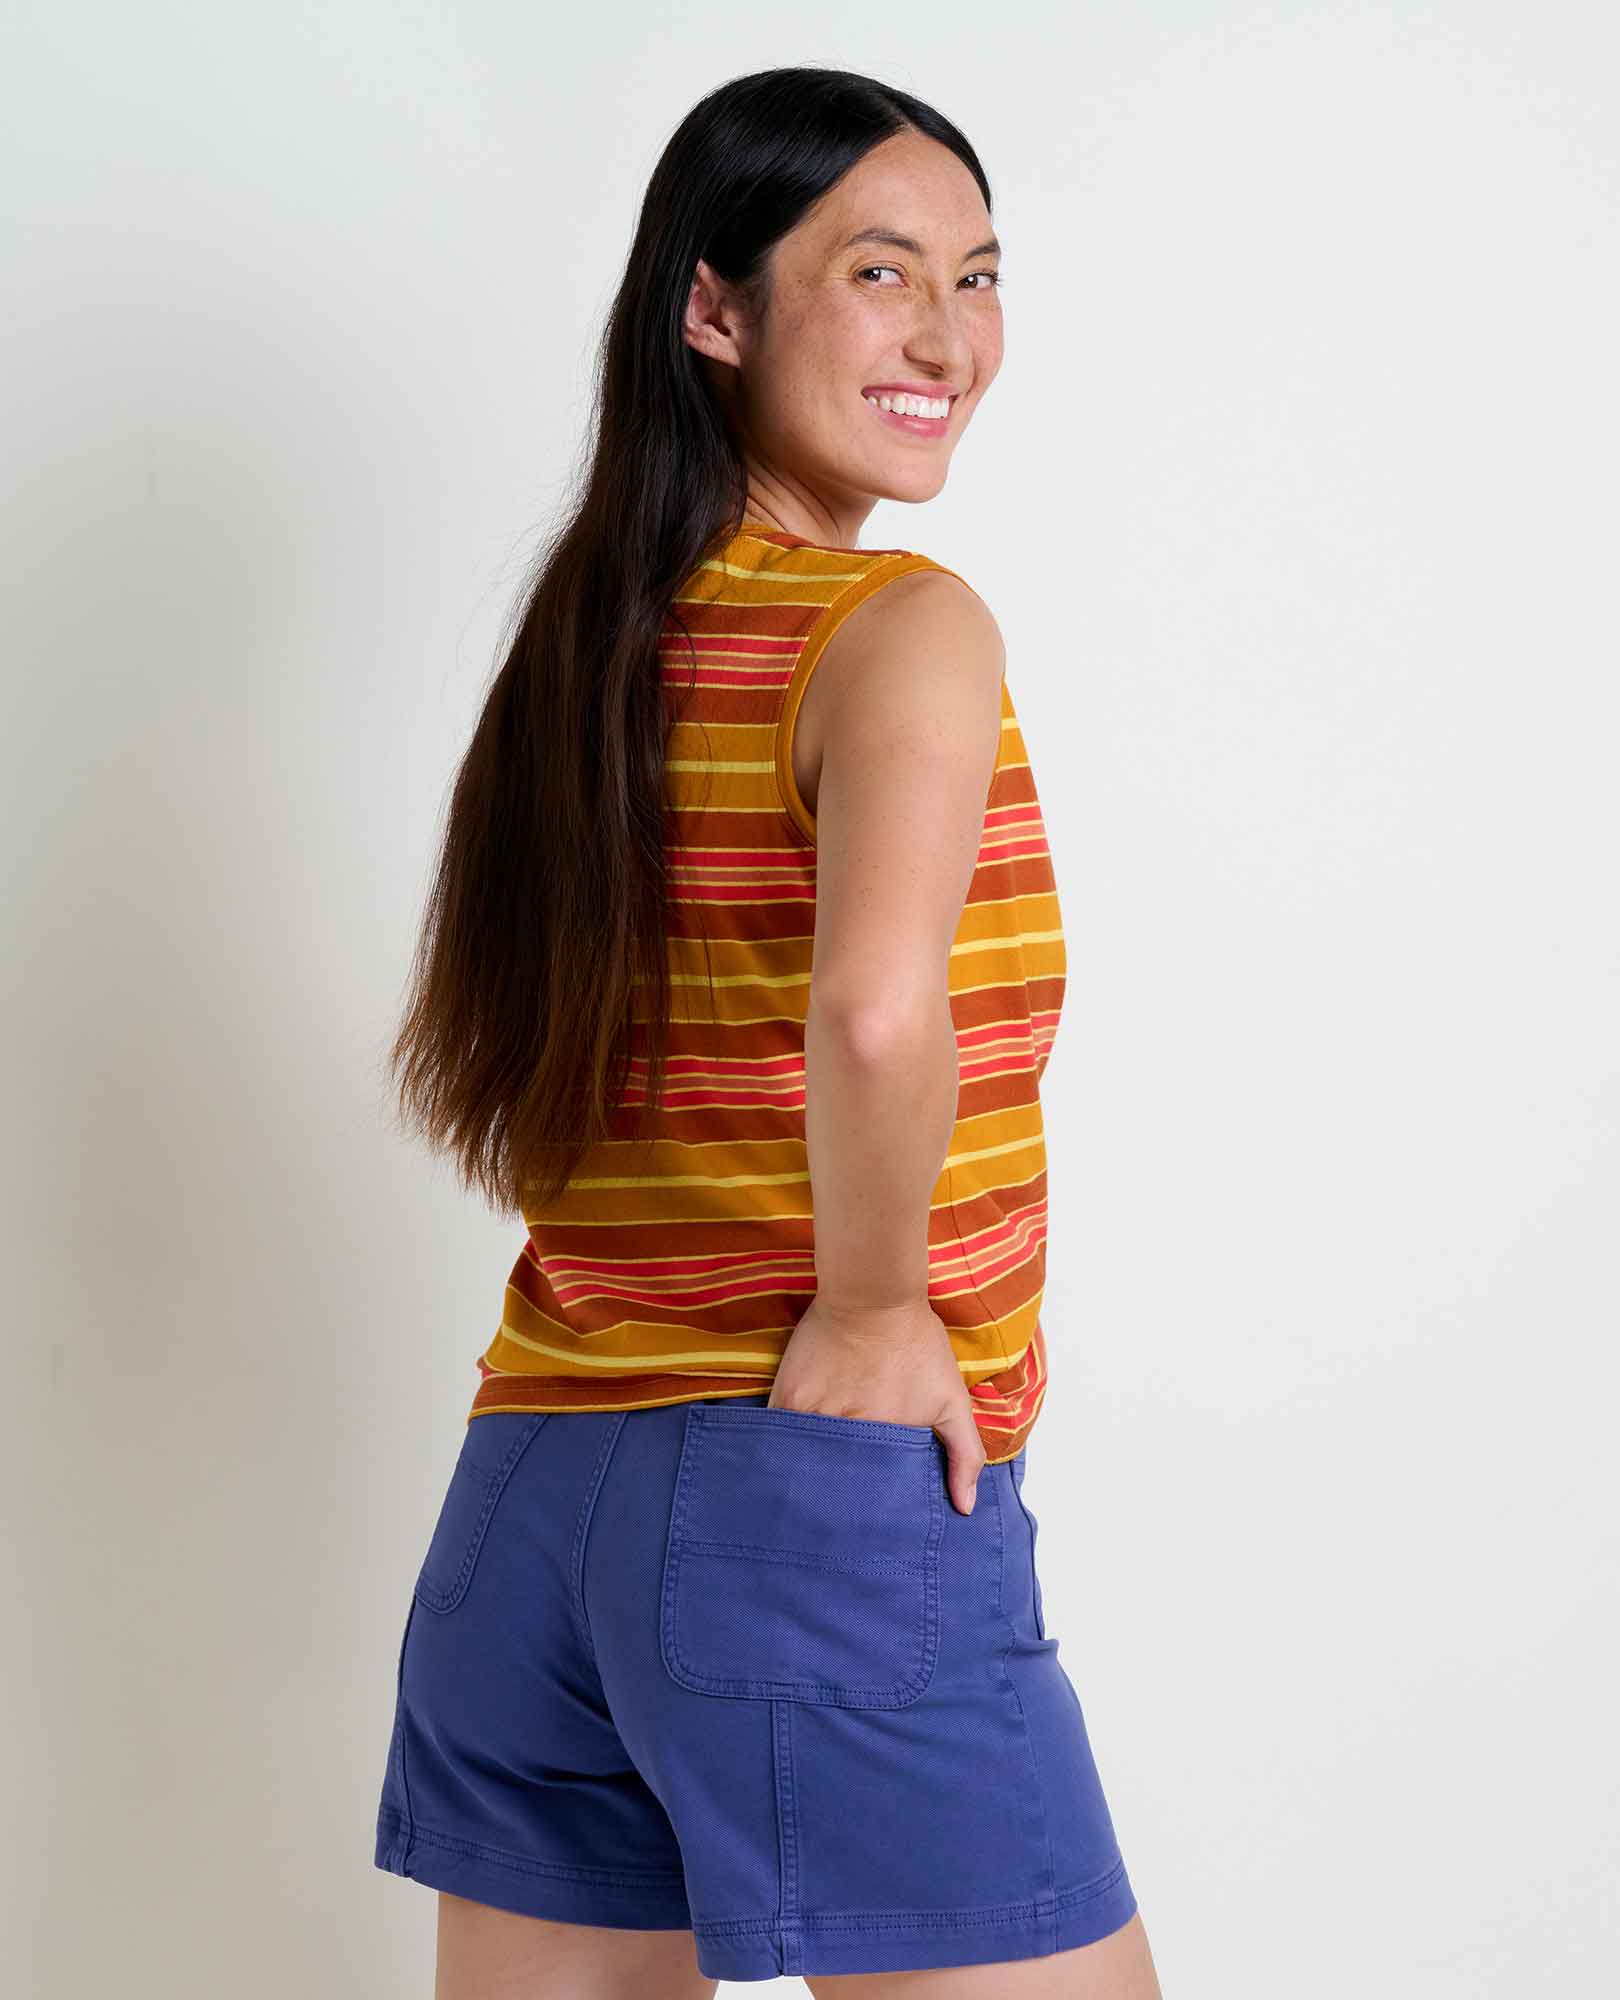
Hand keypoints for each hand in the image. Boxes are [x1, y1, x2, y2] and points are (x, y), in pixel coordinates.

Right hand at [768, 1296, 987, 1515]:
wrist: (873, 1297)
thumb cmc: (916, 1345)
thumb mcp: (952, 1399)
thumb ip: (965, 1454)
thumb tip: (963, 1508)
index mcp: (884, 1441)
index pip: (871, 1493)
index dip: (869, 1503)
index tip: (868, 1510)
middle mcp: (845, 1432)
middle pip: (835, 1480)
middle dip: (837, 1494)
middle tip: (838, 1502)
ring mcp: (812, 1414)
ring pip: (804, 1461)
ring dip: (809, 1471)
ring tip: (812, 1482)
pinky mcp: (786, 1395)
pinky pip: (777, 1436)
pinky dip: (784, 1446)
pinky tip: (790, 1452)